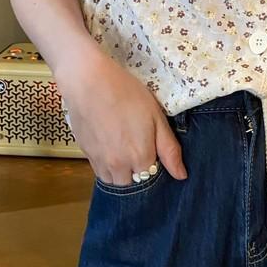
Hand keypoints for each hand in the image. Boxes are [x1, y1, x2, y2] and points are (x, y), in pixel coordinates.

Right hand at [56, 42, 186, 186]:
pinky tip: (110, 147)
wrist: (88, 82)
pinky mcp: (86, 154)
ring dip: (122, 174)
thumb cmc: (126, 94)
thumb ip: (169, 150)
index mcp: (140, 158)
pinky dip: (108, 167)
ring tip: (125, 151)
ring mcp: (100, 162)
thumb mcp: (156, 117)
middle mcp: (119, 166)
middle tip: (139, 150)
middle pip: (133, 184)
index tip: (154, 151)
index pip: (152, 177)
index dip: (155, 166)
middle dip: (139, 173)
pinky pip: (99, 172)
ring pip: (114, 181)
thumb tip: (181, 176)